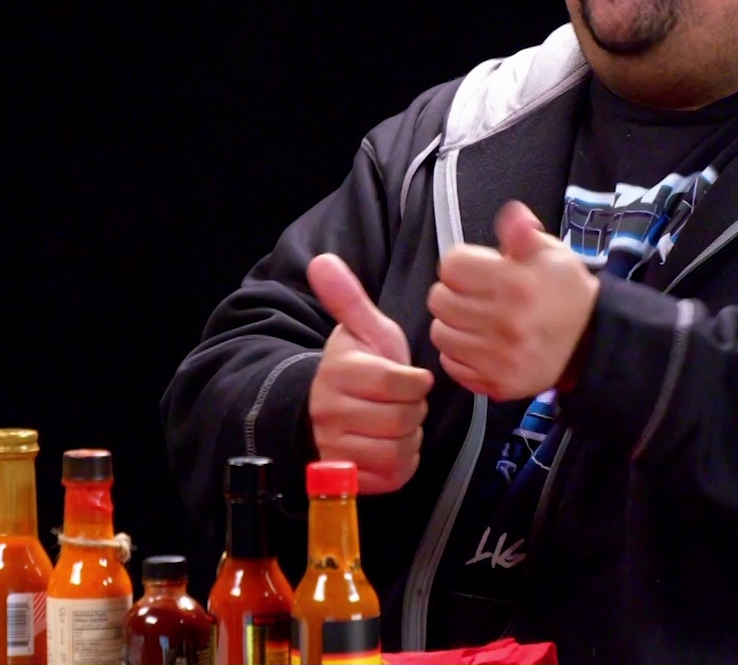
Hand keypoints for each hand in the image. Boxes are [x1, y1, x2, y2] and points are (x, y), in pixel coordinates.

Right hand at [306, 253, 434, 493]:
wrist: (327, 409)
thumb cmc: (359, 367)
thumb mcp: (362, 331)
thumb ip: (349, 298)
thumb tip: (322, 260)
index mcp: (340, 372)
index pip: (400, 384)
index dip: (415, 383)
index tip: (408, 379)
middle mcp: (330, 412)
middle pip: (403, 419)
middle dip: (413, 409)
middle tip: (401, 401)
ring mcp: (336, 448)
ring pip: (400, 450)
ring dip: (408, 437)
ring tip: (395, 422)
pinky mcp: (348, 477)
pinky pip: (393, 475)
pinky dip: (401, 462)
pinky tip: (389, 444)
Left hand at [428, 200, 599, 401]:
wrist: (591, 344)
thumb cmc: (566, 293)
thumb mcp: (552, 254)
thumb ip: (523, 234)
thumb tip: (512, 214)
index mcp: (516, 284)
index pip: (452, 266)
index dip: (462, 263)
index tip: (478, 269)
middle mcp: (504, 322)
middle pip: (439, 300)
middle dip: (453, 292)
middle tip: (474, 294)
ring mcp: (499, 357)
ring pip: (440, 333)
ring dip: (453, 323)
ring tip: (475, 319)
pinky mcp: (496, 383)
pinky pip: (451, 364)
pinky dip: (459, 353)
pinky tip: (479, 343)